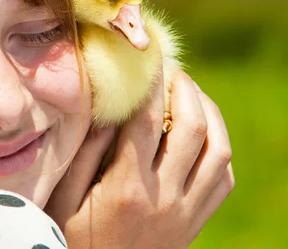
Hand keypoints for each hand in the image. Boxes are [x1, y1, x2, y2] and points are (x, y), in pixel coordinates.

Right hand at [44, 69, 234, 247]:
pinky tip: (202, 136)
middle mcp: (165, 198)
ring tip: (192, 95)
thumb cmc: (72, 239)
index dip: (150, 82)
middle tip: (173, 71)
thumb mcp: (64, 198)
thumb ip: (86, 152)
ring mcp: (187, 213)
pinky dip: (219, 150)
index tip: (149, 57)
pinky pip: (223, 180)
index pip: (147, 120)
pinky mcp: (196, 224)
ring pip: (219, 151)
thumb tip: (110, 106)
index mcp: (127, 188)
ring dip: (211, 114)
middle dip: (186, 89)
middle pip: (193, 128)